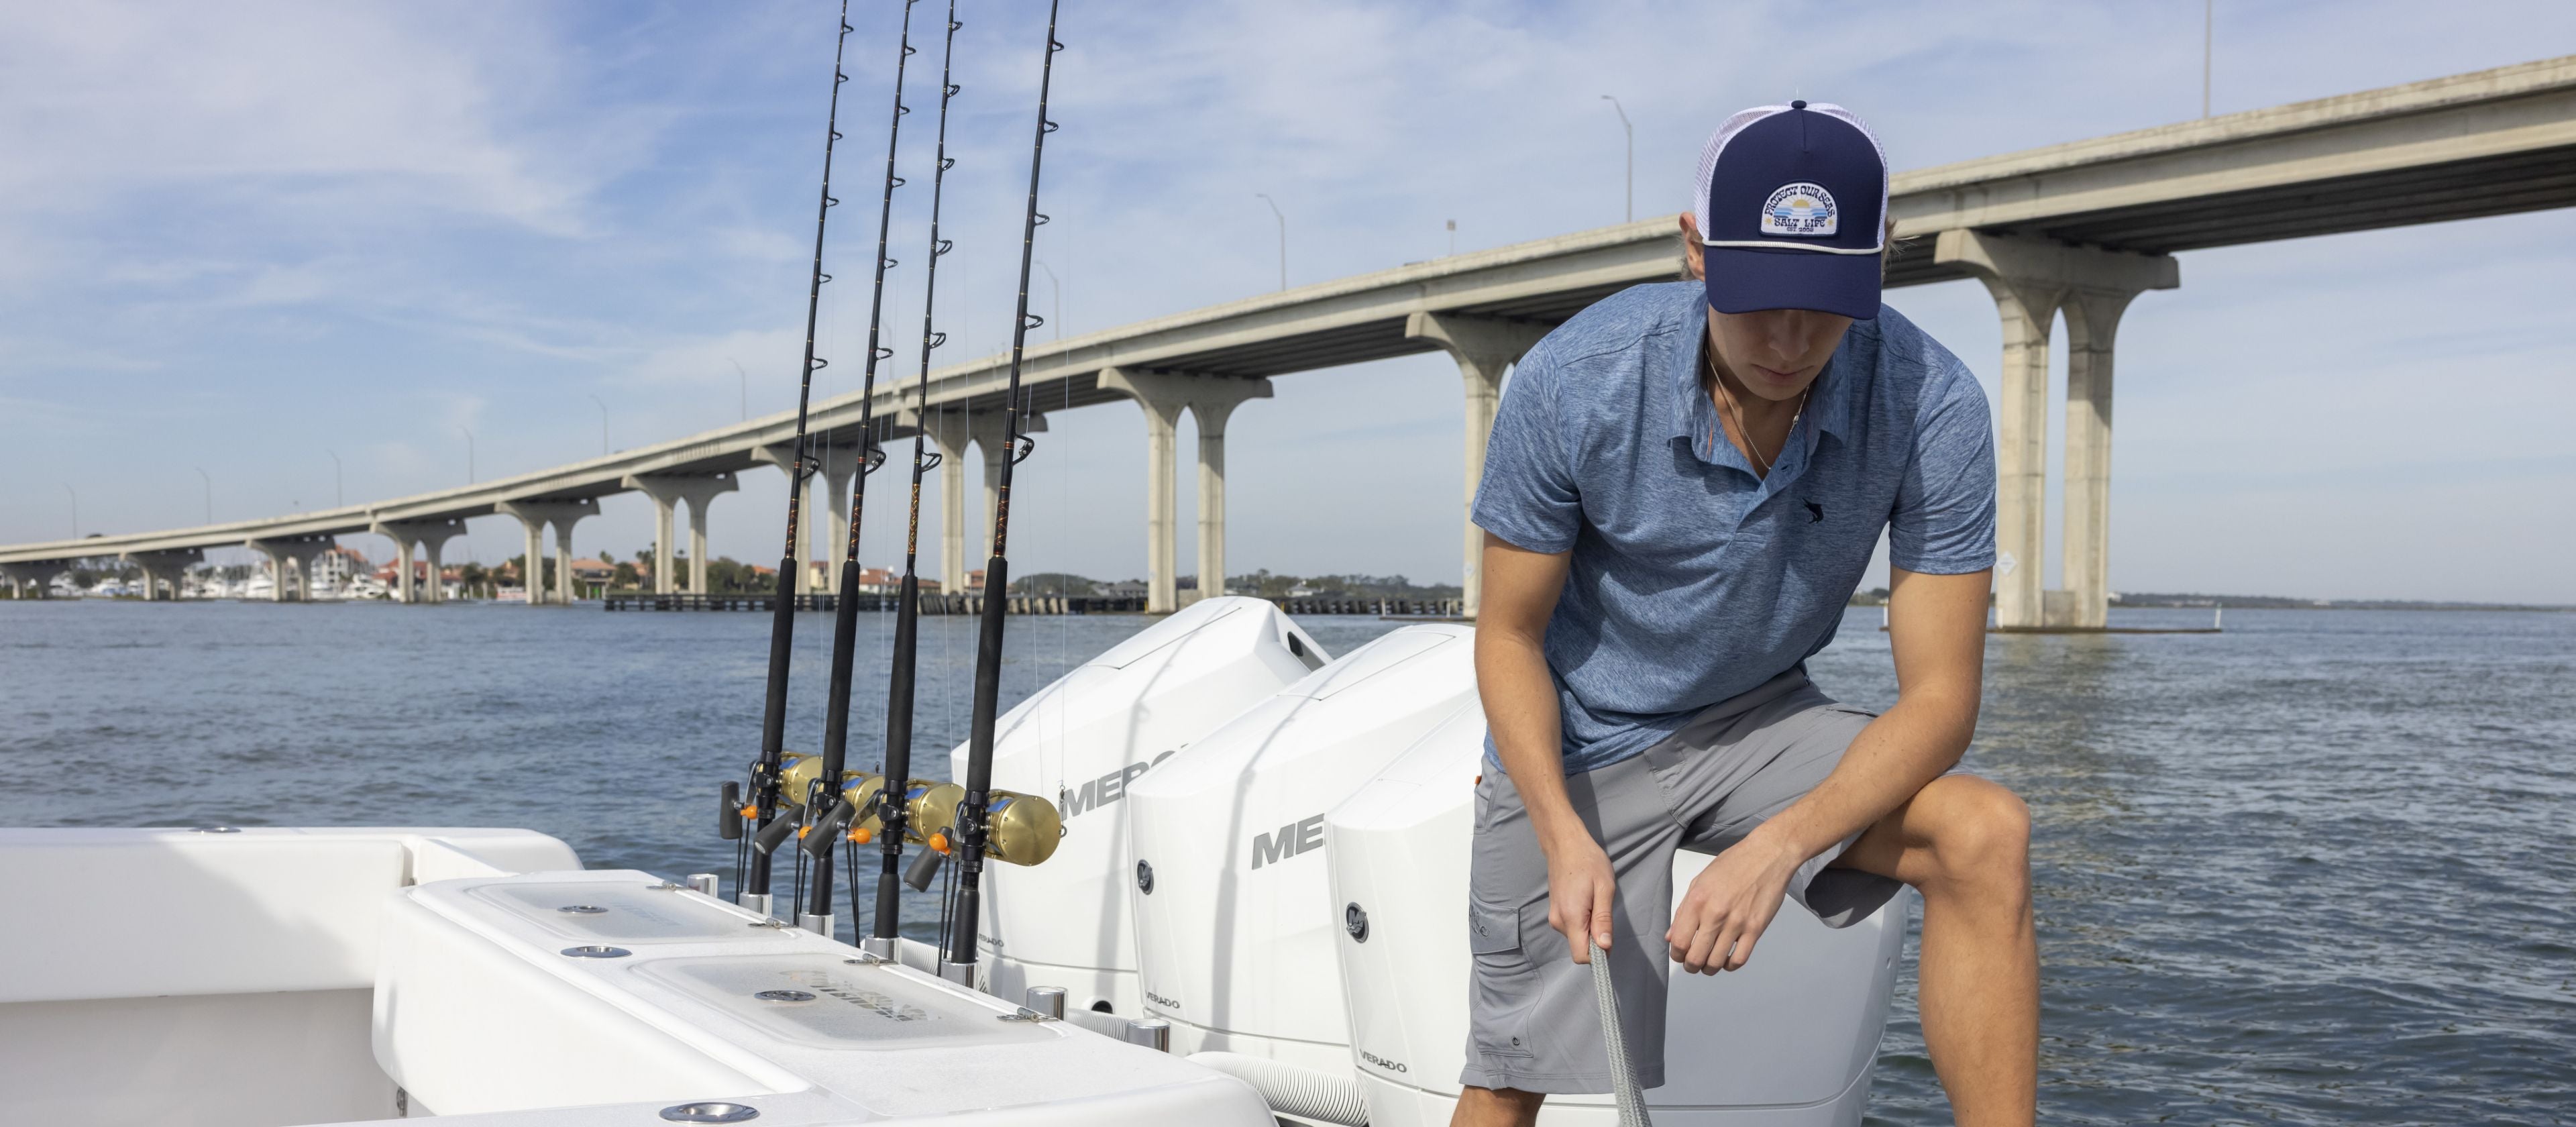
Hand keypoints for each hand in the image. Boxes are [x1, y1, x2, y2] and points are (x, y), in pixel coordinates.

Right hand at [1543, 832, 1616, 964]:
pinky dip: (1583, 920)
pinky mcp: (1555, 911)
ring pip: (1577, 936)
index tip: (1608, 937)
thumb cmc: (1588, 861)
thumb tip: (1604, 947)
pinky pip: (1572, 926)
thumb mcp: (1604, 888)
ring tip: (1594, 899)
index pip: (1581, 956)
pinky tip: (1586, 899)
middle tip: (1603, 908)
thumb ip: (1603, 920)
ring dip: (1589, 926)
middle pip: (1580, 946)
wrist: (1565, 843)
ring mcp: (1554, 916)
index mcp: (1571, 917)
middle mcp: (1558, 921)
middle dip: (1596, 937)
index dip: (1598, 954)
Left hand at [1667, 831, 1802, 973]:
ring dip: (1709, 968)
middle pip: (1695, 957)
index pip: (1678, 941)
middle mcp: (1715, 914)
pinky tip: (1727, 959)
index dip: (1676, 954)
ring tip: (1709, 962)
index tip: (1679, 954)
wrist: (1767, 855)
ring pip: (1716, 962)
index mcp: (1697, 900)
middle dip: (1690, 966)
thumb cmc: (1733, 864)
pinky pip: (1739, 959)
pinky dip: (1730, 965)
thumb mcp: (1700, 881)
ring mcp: (1737, 923)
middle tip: (1692, 963)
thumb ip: (1683, 910)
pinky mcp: (1756, 929)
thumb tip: (1670, 936)